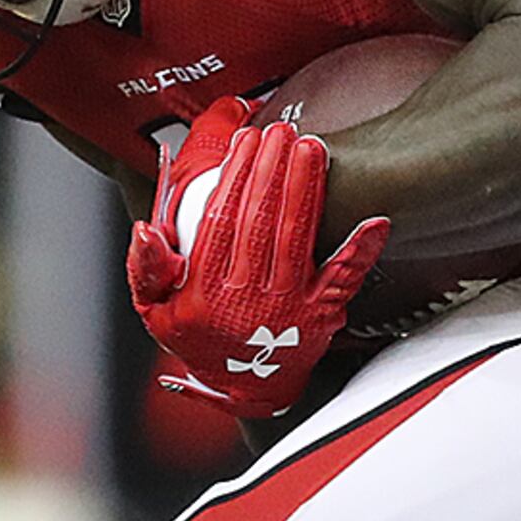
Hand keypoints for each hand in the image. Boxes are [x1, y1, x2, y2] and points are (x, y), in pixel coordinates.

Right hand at [126, 119, 387, 419]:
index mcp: (204, 293)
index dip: (235, 177)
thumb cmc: (203, 340)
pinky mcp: (321, 312)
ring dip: (306, 187)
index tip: (245, 142)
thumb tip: (147, 231)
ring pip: (297, 236)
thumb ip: (146, 270)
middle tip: (281, 131)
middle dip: (273, 169)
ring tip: (310, 148)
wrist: (246, 388)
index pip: (220, 221)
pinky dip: (360, 250)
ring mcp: (288, 305)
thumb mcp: (155, 312)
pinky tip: (374, 220)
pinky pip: (343, 277)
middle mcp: (248, 298)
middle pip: (261, 220)